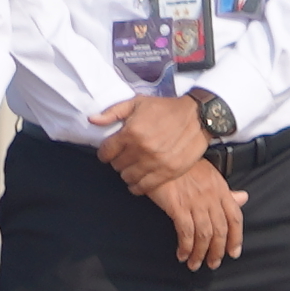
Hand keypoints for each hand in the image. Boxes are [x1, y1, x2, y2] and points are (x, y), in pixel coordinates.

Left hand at [92, 94, 211, 193]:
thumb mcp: (138, 103)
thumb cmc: (166, 108)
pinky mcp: (168, 172)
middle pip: (117, 166)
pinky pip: (144, 187)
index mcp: (131, 132)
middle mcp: (141, 149)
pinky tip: (138, 181)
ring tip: (132, 168)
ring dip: (127, 174)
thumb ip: (113, 112)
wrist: (198, 117)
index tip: (109, 151)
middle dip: (117, 161)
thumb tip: (92, 120)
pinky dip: (138, 187)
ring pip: (128, 178)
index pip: (106, 152)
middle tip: (124, 157)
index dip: (105, 152)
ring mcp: (154, 163)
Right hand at [161, 169, 243, 269]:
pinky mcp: (178, 206)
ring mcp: (196, 202)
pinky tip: (182, 255)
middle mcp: (211, 197)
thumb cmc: (185, 165)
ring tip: (195, 265)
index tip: (234, 253)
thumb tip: (243, 198)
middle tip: (212, 264)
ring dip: (200, 254)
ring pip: (204, 235)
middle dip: (218, 251)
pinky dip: (186, 247)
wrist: (162, 155)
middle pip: (220, 230)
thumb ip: (226, 191)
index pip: (235, 218)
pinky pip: (186, 233)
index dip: (236, 238)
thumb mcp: (210, 174)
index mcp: (221, 189)